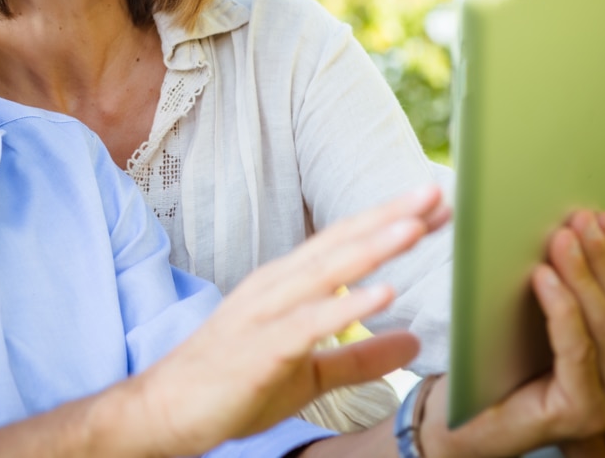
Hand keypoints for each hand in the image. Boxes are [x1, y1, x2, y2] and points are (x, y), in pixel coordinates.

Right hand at [126, 185, 447, 455]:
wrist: (169, 411)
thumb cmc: (233, 385)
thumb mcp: (310, 372)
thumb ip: (360, 357)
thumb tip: (414, 344)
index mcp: (288, 285)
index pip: (345, 243)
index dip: (389, 223)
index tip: (435, 207)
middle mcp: (277, 286)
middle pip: (340, 242)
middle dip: (389, 217)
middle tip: (435, 192)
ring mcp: (266, 312)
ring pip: (327, 271)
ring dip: (373, 246)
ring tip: (416, 226)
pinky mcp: (262, 347)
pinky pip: (310, 322)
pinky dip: (347, 304)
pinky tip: (383, 292)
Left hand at [420, 210, 604, 457]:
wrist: (458, 419)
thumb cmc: (498, 366)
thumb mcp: (538, 320)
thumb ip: (566, 290)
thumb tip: (571, 227)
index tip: (599, 215)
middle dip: (600, 258)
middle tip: (579, 218)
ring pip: (604, 324)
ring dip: (583, 275)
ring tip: (561, 237)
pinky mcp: (583, 414)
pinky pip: (577, 349)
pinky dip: (562, 308)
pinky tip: (543, 275)